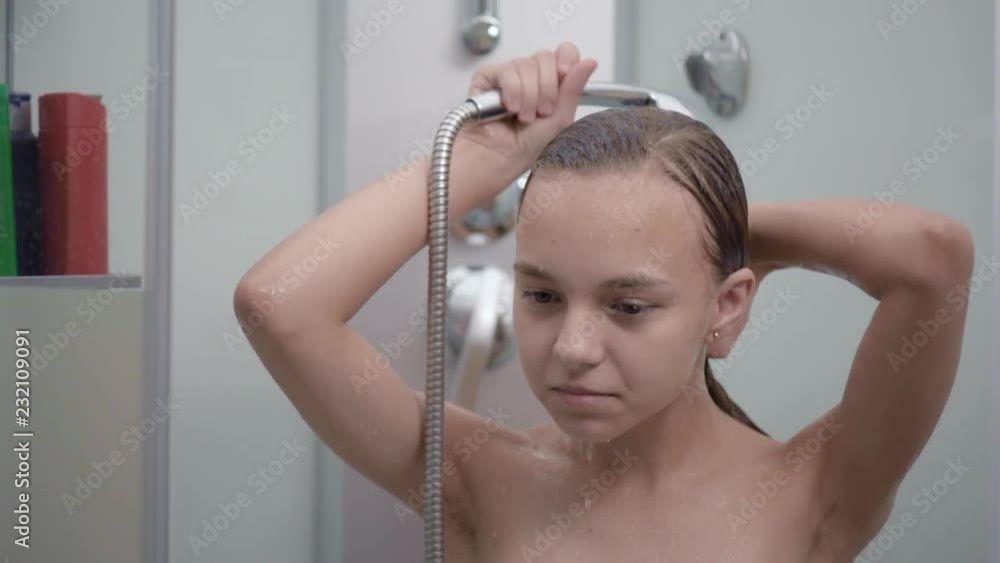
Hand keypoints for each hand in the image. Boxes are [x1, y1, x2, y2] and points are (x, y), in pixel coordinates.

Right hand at [458, 42, 598, 184]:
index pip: (564, 52)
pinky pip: (507, 71)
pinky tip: (510, 109)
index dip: (566, 59)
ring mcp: (509, 74)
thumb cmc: (528, 145)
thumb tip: (590, 62)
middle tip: (542, 111)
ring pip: (526, 64)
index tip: (564, 75)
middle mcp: (531, 75)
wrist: (501, 158)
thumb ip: (574, 88)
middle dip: (547, 88)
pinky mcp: (488, 76)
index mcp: (551, 82)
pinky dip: (513, 92)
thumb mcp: (560, 118)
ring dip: (529, 96)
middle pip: (546, 57)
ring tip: (523, 117)